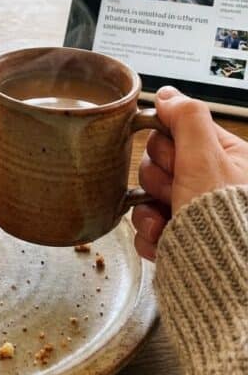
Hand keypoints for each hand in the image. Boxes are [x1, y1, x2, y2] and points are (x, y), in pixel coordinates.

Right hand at [132, 85, 247, 260]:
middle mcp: (212, 183)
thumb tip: (169, 94)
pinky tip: (166, 239)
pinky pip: (147, 224)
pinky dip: (152, 233)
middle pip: (157, 162)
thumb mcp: (206, 157)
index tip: (176, 159)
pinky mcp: (178, 238)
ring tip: (171, 221)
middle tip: (179, 192)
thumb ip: (186, 117)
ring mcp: (193, 211)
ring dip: (153, 209)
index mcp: (227, 157)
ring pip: (148, 194)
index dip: (167, 144)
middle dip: (160, 180)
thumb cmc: (224, 221)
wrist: (221, 281)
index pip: (177, 131)